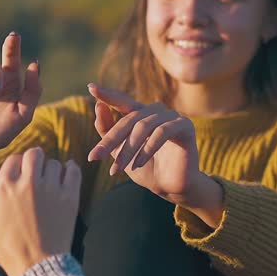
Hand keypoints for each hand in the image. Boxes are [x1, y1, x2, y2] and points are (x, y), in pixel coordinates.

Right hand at [0, 147, 81, 275]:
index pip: (13, 159)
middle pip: (34, 154)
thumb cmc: (8, 246)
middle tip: (34, 178)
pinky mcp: (70, 197)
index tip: (18, 181)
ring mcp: (51, 188)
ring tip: (47, 185)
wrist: (38, 267)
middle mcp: (28, 183)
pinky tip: (64, 178)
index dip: (15, 168)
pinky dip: (70, 170)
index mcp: (4, 186)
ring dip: (50, 170)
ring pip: (53, 163)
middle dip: (32, 163)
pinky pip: (73, 170)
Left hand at [85, 84, 220, 221]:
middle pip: (129, 119)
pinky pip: (162, 132)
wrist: (170, 187)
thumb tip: (98, 107)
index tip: (91, 88)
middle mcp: (157, 111)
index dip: (108, 94)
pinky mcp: (185, 126)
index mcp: (141, 113)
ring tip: (118, 169)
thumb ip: (108, 131)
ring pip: (143, 126)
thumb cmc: (146, 168)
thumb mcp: (120, 151)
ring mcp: (172, 116)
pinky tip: (138, 163)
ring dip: (128, 149)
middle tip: (95, 157)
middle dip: (110, 140)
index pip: (122, 100)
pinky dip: (147, 149)